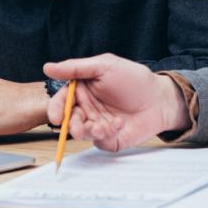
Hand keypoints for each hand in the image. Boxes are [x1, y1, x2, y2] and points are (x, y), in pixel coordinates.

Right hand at [44, 54, 187, 151]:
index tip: (57, 117)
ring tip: (102, 126)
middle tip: (79, 126)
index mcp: (83, 90)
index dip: (56, 109)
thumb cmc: (134, 79)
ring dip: (89, 131)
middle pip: (69, 120)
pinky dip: (107, 134)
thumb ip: (76, 68)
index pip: (62, 101)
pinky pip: (100, 142)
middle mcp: (87, 108)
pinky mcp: (109, 139)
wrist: (159, 98)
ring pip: (82, 133)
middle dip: (72, 125)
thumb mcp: (105, 66)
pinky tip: (119, 124)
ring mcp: (97, 124)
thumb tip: (48, 67)